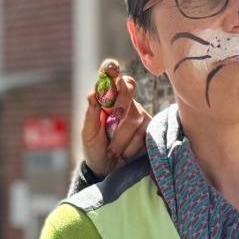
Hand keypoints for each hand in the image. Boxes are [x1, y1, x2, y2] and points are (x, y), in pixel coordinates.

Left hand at [80, 59, 150, 177]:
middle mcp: (125, 101)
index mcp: (106, 98)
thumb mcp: (88, 134)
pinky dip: (131, 146)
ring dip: (120, 137)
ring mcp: (139, 113)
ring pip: (134, 116)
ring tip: (113, 150)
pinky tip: (125, 153)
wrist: (109, 171)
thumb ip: (91, 114)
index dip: (111, 69)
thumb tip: (92, 93)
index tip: (110, 68)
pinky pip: (143, 132)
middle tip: (114, 119)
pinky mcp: (150, 127)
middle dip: (120, 104)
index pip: (110, 77)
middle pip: (128, 87)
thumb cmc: (95, 149)